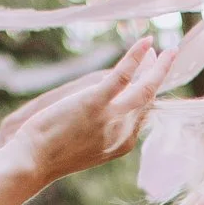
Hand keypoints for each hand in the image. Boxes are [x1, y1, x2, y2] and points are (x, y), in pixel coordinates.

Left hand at [0, 36, 172, 186]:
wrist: (34, 162)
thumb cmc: (50, 154)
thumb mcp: (84, 145)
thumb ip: (101, 129)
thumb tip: (106, 109)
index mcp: (121, 144)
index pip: (141, 113)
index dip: (148, 92)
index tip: (149, 74)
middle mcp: (122, 132)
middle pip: (148, 100)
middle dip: (159, 77)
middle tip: (168, 57)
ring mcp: (111, 118)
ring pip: (144, 89)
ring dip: (159, 68)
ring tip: (169, 51)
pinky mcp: (95, 102)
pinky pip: (123, 76)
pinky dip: (136, 57)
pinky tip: (147, 42)